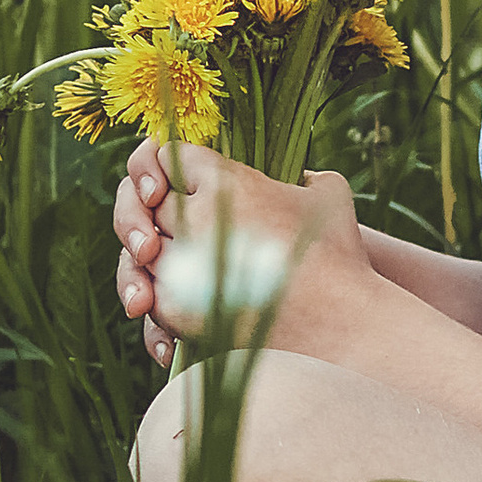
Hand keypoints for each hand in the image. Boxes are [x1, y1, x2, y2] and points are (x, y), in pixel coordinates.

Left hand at [115, 146, 367, 359]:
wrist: (339, 325)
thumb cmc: (339, 259)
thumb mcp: (329, 193)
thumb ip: (302, 176)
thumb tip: (298, 178)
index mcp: (225, 182)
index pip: (172, 156)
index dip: (175, 169)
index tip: (188, 187)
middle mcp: (194, 218)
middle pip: (149, 205)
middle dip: (161, 216)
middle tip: (182, 234)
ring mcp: (179, 265)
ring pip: (143, 252)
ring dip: (160, 259)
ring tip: (190, 271)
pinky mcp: (175, 310)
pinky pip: (149, 294)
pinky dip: (161, 298)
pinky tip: (189, 301)